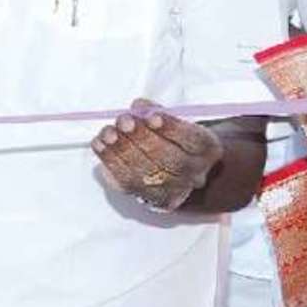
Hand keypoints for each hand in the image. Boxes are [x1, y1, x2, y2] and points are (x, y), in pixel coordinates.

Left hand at [91, 98, 223, 212]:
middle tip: (124, 121)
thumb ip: (158, 113)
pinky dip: (110, 162)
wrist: (179, 175)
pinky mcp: (149, 199)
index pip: (192, 141)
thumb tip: (138, 106)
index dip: (171, 128)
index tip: (151, 116)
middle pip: (169, 159)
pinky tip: (100, 145)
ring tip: (108, 133)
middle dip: (142, 138)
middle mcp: (194, 174)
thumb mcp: (176, 122)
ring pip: (146, 173)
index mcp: (206, 150)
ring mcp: (172, 190)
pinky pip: (127, 183)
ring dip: (122, 150)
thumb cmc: (174, 141)